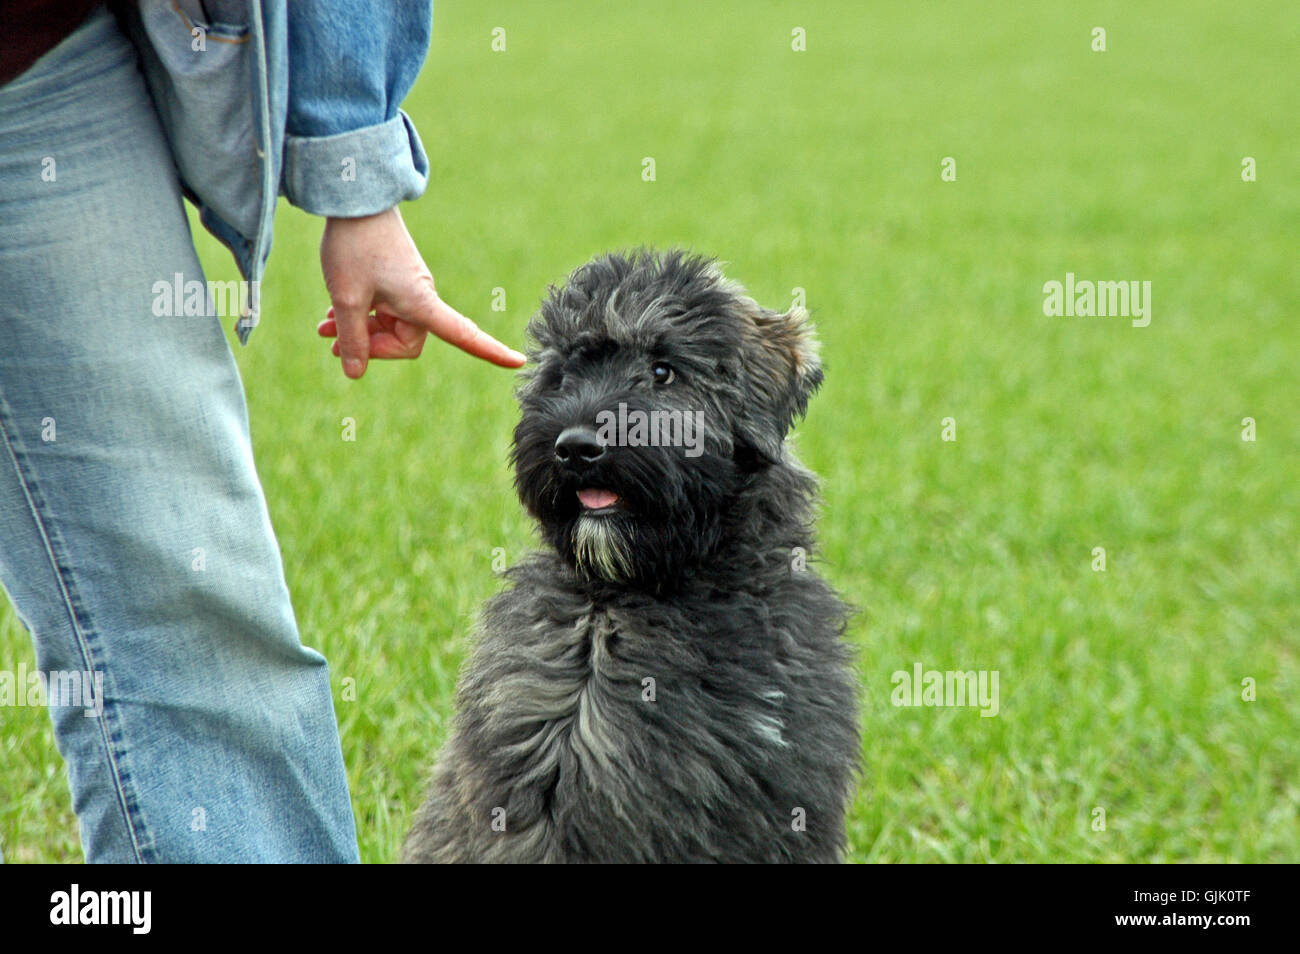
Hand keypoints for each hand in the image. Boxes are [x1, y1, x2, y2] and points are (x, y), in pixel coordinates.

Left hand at [317, 207, 524, 377]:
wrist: (353, 199)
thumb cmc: (354, 246)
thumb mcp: (346, 297)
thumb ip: (352, 338)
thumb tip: (355, 372)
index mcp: (421, 303)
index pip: (464, 335)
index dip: (491, 351)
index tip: (518, 362)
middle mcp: (422, 298)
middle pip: (405, 342)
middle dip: (372, 346)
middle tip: (333, 341)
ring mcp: (408, 289)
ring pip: (389, 327)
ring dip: (359, 331)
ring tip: (324, 329)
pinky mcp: (395, 280)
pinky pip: (382, 311)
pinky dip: (360, 316)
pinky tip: (333, 315)